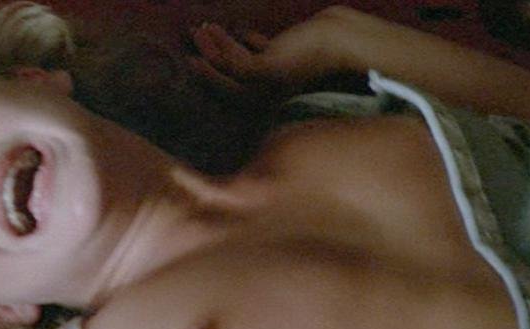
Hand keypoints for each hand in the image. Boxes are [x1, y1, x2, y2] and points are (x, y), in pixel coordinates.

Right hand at [189, 6, 359, 97]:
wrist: (339, 39)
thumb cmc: (316, 42)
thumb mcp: (281, 46)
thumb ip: (263, 47)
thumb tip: (244, 37)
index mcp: (270, 95)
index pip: (238, 84)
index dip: (220, 67)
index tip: (203, 55)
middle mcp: (265, 98)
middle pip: (226, 83)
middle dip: (207, 61)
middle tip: (190, 44)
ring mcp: (264, 88)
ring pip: (226, 69)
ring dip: (210, 47)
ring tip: (196, 30)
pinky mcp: (263, 73)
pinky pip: (232, 60)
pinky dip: (220, 44)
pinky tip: (213, 29)